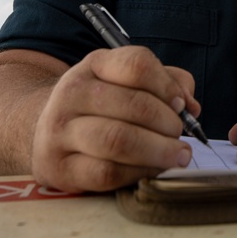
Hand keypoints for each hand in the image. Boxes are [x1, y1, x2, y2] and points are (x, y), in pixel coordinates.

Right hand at [31, 46, 200, 192]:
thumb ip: (166, 84)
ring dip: (158, 150)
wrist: (46, 132)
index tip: (182, 104)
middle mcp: (72, 93)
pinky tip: (151, 170)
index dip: (167, 86)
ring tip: (177, 155)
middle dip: (167, 123)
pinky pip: (106, 173)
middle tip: (180, 135)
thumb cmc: (101, 107)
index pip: (136, 64)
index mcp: (95, 65)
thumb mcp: (127, 82)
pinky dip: (137, 173)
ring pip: (118, 140)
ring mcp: (61, 131)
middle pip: (133, 105)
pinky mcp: (59, 167)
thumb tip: (190, 106)